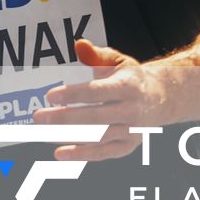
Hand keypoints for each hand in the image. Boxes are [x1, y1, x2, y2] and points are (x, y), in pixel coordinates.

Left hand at [31, 39, 169, 160]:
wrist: (161, 98)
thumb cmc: (129, 78)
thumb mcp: (117, 61)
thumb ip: (96, 55)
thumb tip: (78, 44)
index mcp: (127, 87)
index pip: (97, 92)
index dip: (74, 94)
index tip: (50, 96)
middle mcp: (131, 111)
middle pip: (95, 118)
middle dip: (65, 118)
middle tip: (39, 117)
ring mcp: (131, 131)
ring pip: (98, 137)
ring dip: (69, 137)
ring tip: (44, 133)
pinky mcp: (127, 146)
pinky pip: (103, 153)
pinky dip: (81, 155)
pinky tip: (60, 153)